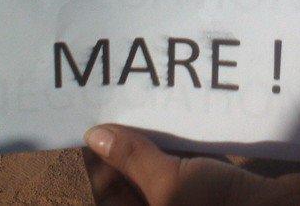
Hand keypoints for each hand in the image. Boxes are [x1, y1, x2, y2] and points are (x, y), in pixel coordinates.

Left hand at [83, 124, 299, 205]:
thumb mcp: (171, 185)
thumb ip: (132, 159)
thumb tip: (95, 136)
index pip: (106, 194)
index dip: (95, 164)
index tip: (87, 126)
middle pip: (128, 182)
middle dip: (119, 148)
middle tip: (110, 105)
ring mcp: (189, 202)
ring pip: (155, 169)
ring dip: (146, 141)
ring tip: (133, 104)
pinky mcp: (212, 187)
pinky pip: (182, 162)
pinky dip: (173, 142)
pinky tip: (168, 114)